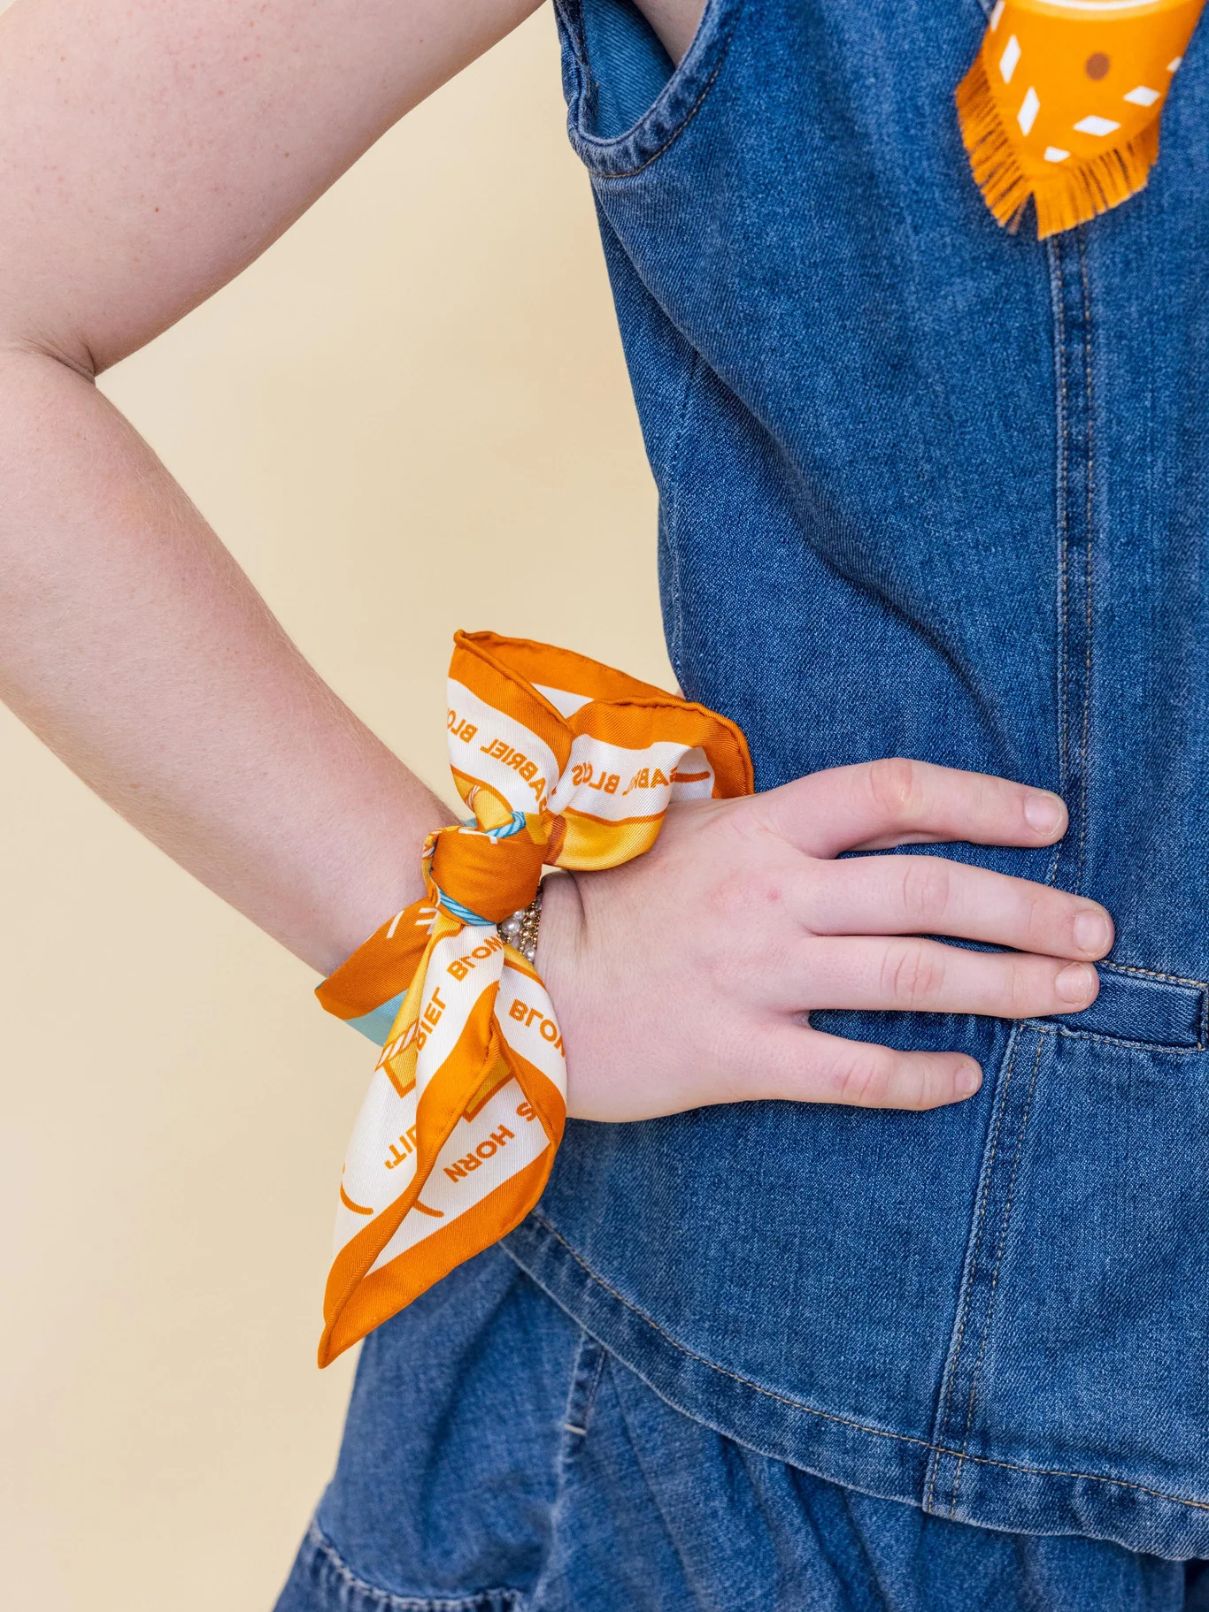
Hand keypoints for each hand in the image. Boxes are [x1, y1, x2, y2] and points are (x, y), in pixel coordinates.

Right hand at [534, 758, 1112, 1116]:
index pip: (891, 795)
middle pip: (927, 891)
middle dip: (1027, 908)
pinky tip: (966, 1079)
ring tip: (1070, 992)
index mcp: (759, 827)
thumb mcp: (687, 831)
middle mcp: (769, 894)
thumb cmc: (606, 899)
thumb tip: (876, 813)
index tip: (1052, 821)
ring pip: (908, 977)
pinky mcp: (736, 1054)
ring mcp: (755, 976)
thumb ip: (778, 818)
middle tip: (1095, 931)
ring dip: (1003, 985)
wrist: (514, 978)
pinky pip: (849, 1071)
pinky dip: (917, 1077)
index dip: (982, 802)